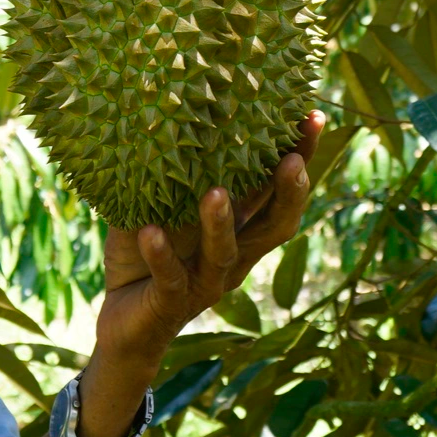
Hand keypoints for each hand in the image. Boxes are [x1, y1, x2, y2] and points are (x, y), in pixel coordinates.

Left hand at [94, 112, 324, 366]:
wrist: (124, 326)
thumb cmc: (146, 254)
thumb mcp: (162, 208)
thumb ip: (172, 172)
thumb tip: (163, 110)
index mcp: (239, 228)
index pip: (276, 189)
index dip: (300, 156)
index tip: (312, 117)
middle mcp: (235, 256)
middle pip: (275, 225)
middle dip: (288, 192)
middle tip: (292, 159)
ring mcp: (207, 282)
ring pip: (225, 253)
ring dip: (221, 223)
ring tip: (214, 193)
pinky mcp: (173, 303)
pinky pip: (171, 279)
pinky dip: (161, 256)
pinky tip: (150, 233)